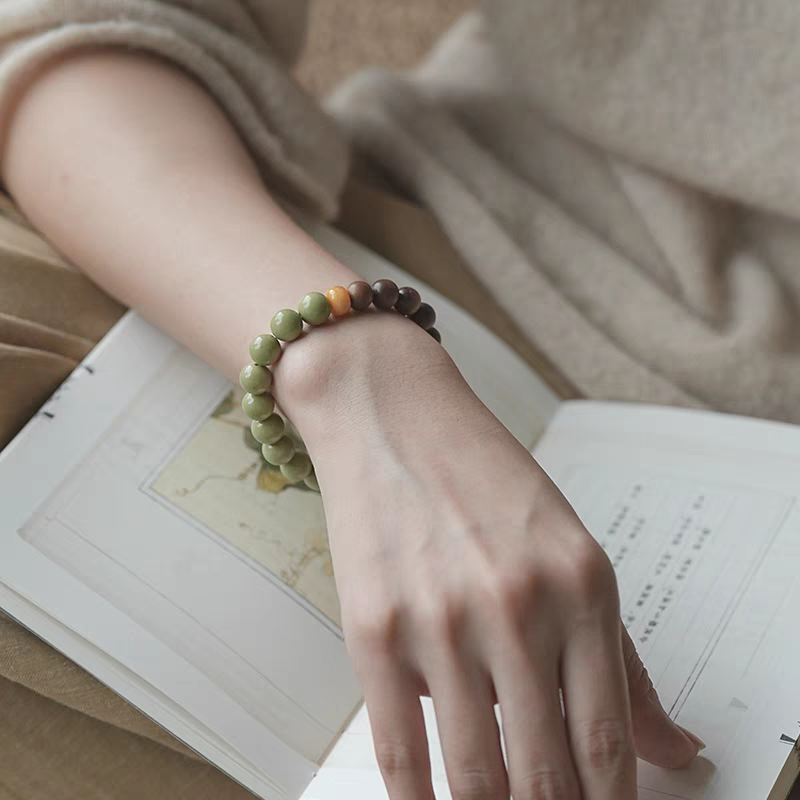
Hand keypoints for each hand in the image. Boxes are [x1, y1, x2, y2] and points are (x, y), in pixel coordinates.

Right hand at [279, 313, 703, 799]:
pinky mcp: (374, 630)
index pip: (609, 741)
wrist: (393, 416)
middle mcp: (517, 607)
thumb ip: (624, 660)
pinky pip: (400, 751)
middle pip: (546, 773)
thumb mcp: (572, 550)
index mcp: (583, 587)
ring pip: (475, 774)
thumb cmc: (482, 478)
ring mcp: (442, 621)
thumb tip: (674, 750)